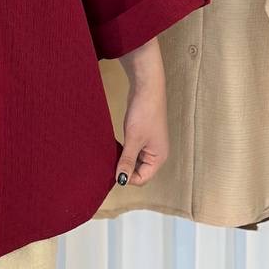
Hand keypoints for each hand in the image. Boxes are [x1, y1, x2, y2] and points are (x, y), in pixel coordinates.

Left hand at [114, 70, 168, 186]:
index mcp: (159, 158)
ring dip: (124, 159)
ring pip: (135, 160)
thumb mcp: (134, 139)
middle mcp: (156, 153)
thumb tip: (121, 180)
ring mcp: (150, 144)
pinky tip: (115, 146)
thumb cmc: (144, 113)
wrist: (147, 88)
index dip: (127, 177)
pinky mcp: (143, 136)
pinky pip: (133, 150)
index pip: (142, 179)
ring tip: (112, 154)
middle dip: (125, 169)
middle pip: (139, 171)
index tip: (112, 170)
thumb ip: (127, 161)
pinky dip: (125, 150)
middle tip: (110, 162)